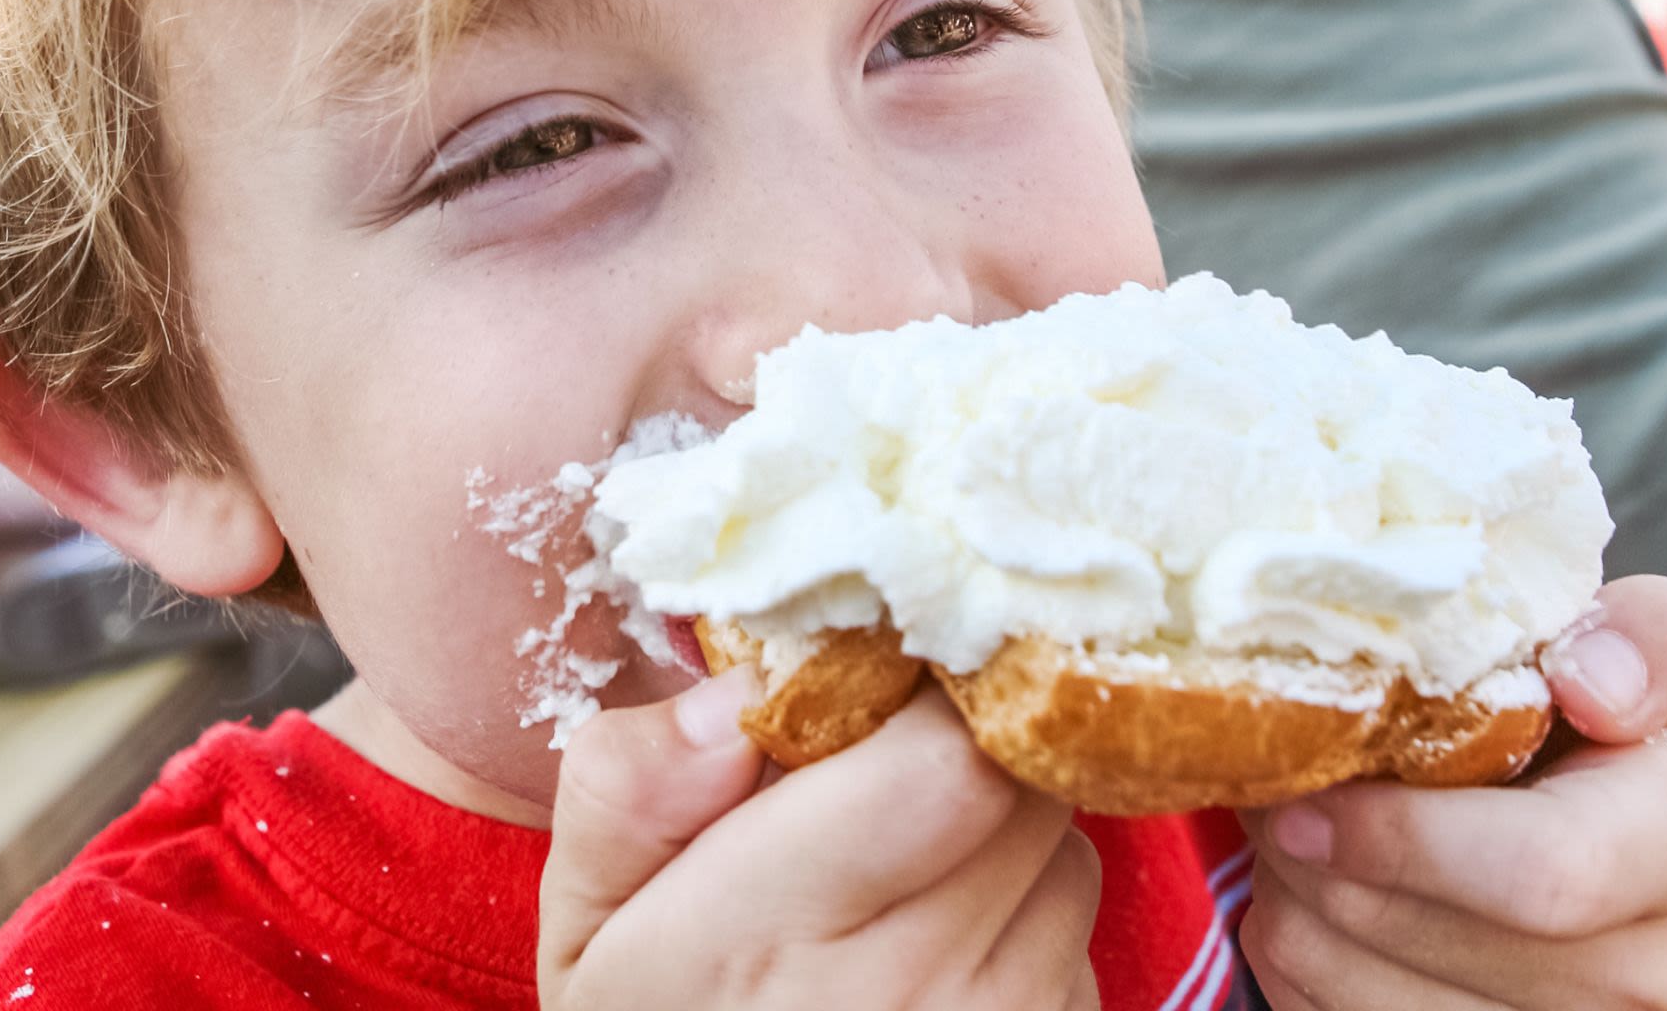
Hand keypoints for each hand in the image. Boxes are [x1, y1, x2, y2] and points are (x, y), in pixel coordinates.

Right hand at [539, 674, 1101, 1009]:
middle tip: (890, 777)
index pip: (953, 763)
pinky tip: (940, 973)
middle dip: (969, 754)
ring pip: (1066, 864)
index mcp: (762, 935)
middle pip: (1026, 792)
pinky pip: (1078, 955)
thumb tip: (739, 698)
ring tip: (906, 887)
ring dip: (1006, 847)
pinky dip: (1028, 937)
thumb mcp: (588, 923)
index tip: (882, 687)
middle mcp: (901, 999)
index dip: (934, 697)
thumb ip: (632, 791)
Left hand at [1238, 577, 1666, 1010]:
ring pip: (1332, 973)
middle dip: (1302, 842)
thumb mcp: (1624, 666)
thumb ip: (1642, 638)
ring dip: (1283, 888)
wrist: (1598, 889)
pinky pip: (1311, 1007)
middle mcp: (1628, 975)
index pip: (1544, 874)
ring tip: (1303, 829)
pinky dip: (1286, 945)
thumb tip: (1590, 681)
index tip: (1317, 787)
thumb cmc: (1585, 747)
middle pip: (1395, 924)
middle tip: (1283, 778)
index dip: (1402, 835)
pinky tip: (1317, 893)